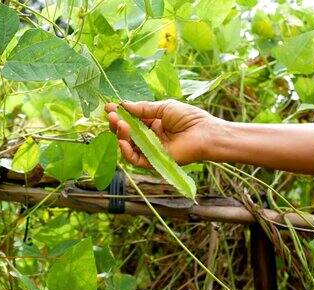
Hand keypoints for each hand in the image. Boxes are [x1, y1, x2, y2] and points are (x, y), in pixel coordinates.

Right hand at [105, 100, 219, 166]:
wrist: (204, 133)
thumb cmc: (189, 118)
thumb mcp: (163, 107)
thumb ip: (143, 109)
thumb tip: (123, 104)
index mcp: (152, 123)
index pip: (131, 120)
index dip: (120, 114)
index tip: (108, 107)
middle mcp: (150, 136)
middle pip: (127, 133)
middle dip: (117, 124)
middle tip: (112, 115)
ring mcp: (151, 149)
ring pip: (128, 146)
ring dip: (120, 135)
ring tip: (120, 124)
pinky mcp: (154, 161)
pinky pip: (135, 159)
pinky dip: (126, 151)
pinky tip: (123, 141)